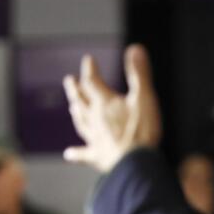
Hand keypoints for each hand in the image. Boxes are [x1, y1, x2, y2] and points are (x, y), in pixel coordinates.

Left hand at [63, 44, 161, 171]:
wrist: (135, 164)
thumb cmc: (141, 131)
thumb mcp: (145, 98)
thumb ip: (139, 73)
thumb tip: (135, 48)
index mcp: (105, 104)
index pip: (92, 82)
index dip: (90, 70)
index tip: (88, 59)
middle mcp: (95, 119)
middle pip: (80, 101)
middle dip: (75, 89)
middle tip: (69, 80)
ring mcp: (95, 139)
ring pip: (81, 122)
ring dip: (75, 112)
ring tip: (71, 106)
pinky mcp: (98, 157)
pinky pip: (84, 154)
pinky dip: (76, 153)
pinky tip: (68, 154)